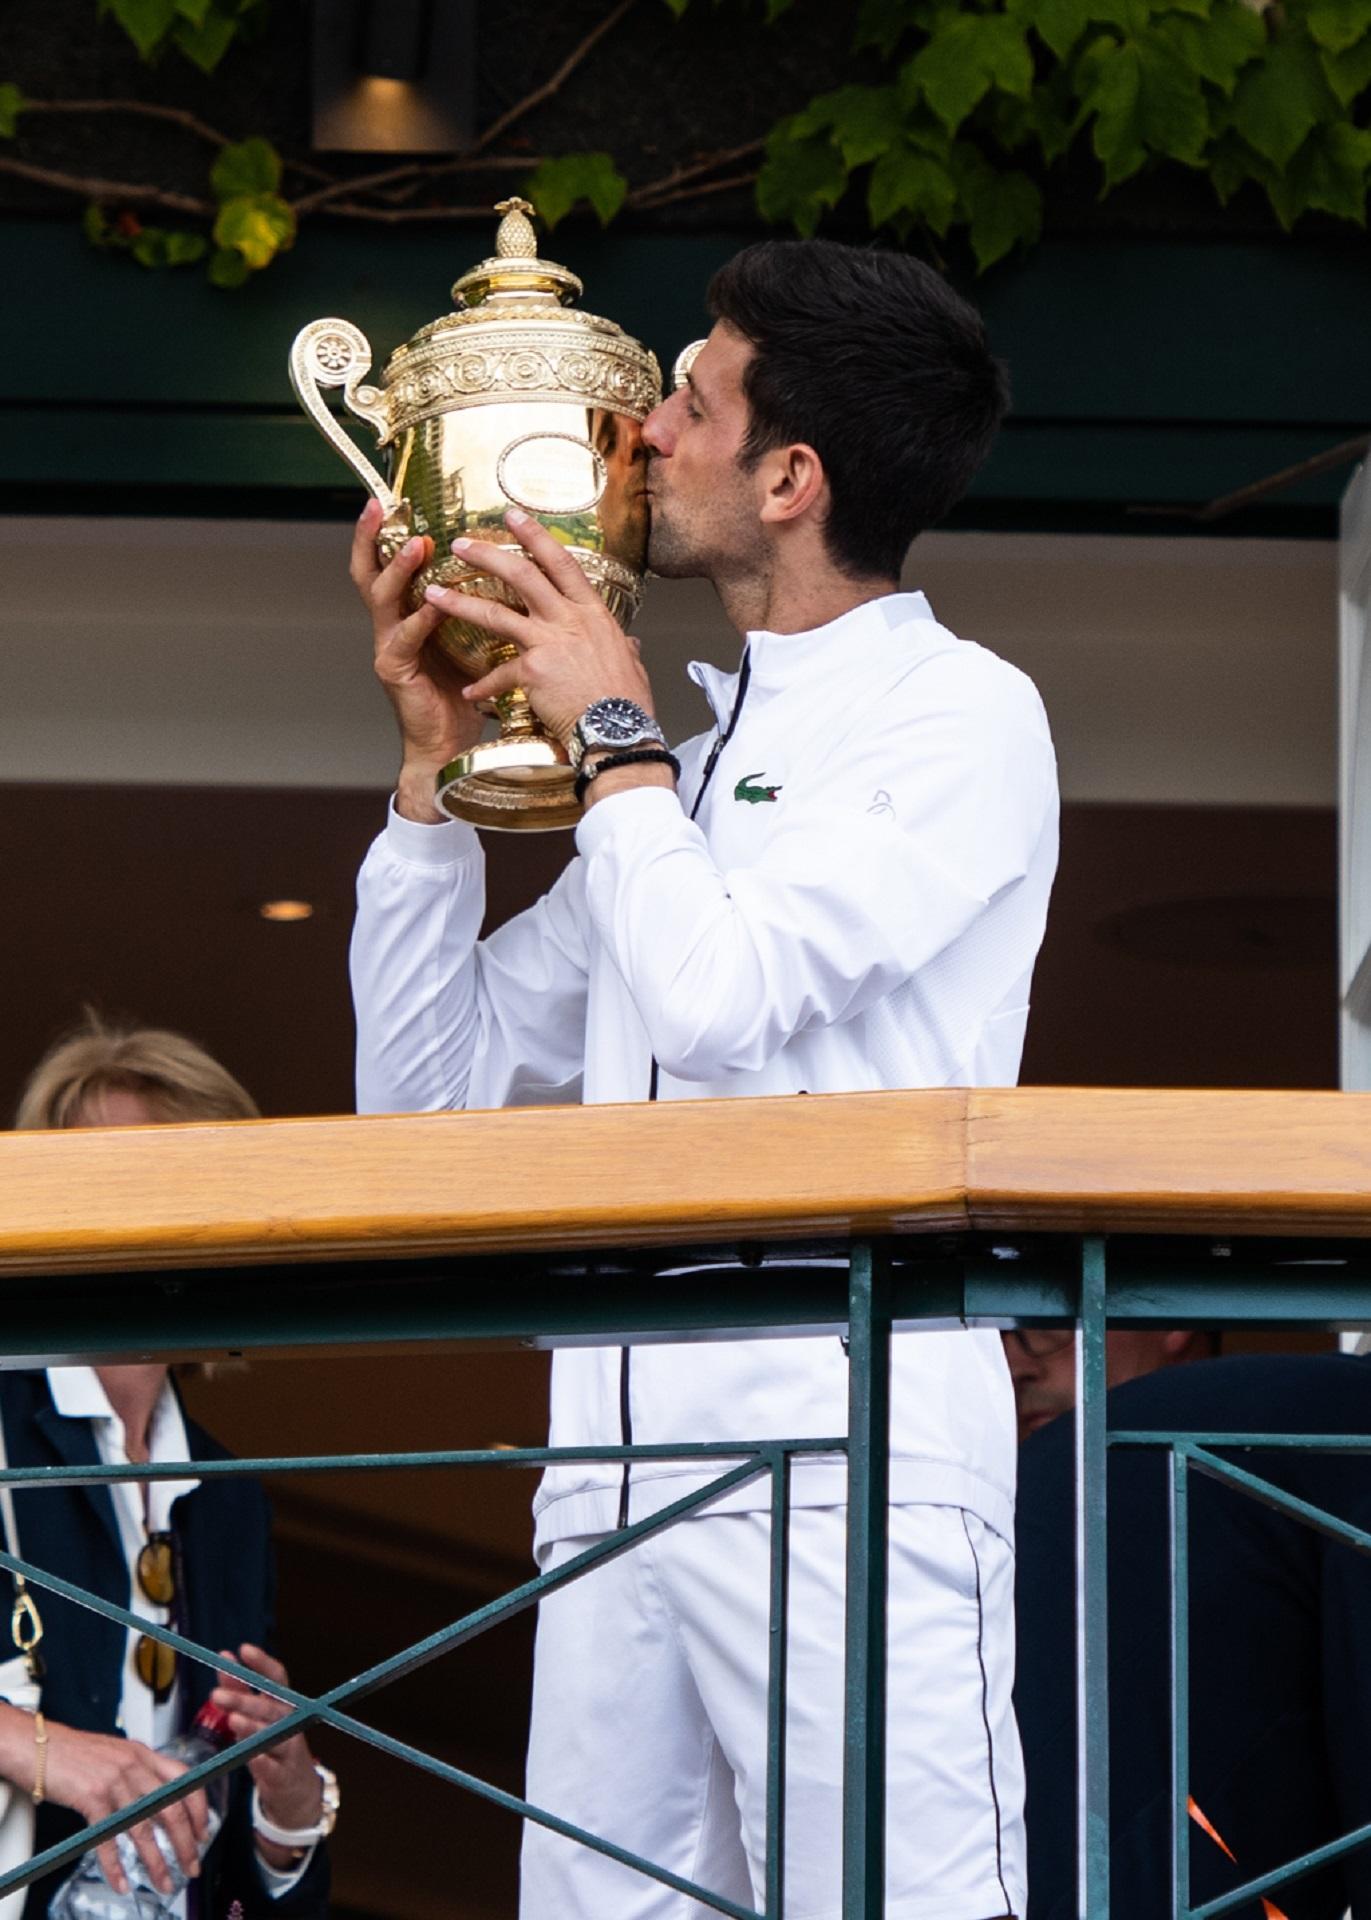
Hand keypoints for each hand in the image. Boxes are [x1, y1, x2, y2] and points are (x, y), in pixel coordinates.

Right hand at [37, 1718, 208, 1895]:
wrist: (39, 1746)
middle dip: (185, 1844)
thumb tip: (157, 1800)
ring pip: (144, 1829)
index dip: (198, 1809)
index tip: (203, 1833)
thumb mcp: (117, 1754)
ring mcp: (114, 1782)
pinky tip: (122, 1882)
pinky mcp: (91, 1798)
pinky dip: (115, 1866)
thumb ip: (139, 1772)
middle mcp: (134, 1766)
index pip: (185, 1779)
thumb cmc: (75, 1752)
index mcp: (144, 1755)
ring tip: (164, 1882)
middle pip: (171, 1809)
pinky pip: (108, 1839)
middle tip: (191, 1867)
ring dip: (157, 1862)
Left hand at [211, 1644, 322, 1866]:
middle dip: (244, 1699)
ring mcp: (289, 1749)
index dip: (262, 1663)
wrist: (297, 1793)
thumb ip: (240, 1690)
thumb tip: (224, 1658)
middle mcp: (290, 1722)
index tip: (243, 1649)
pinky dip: (262, 1761)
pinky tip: (252, 1756)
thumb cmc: (274, 1748)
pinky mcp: (283, 1777)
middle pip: (269, 1706)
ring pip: (272, 1734)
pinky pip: (272, 1768)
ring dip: (253, 1727)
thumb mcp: (259, 1718)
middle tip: (215, 1695)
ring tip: (233, 1720)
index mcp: (284, 1704)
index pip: (277, 1678)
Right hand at [349, 499, 483, 823]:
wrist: (452, 746)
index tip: (389, 499)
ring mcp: (388, 647)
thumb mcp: (470, 643)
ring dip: (399, 571)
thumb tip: (510, 573)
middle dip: (370, 538)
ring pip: (383, 600)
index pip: (388, 565)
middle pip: (368, 572)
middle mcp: (390, 626)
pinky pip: (404, 639)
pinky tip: (432, 605)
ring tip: (415, 548)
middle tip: (378, 507)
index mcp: (407, 615)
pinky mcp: (395, 671)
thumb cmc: (466, 694)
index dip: (384, 534)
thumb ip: (475, 610)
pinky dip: (419, 620)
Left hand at [422, 510, 656, 745]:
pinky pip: (499, 673)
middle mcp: (570, 620)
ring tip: (434, 594)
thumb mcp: (630, 664)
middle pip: (523, 575)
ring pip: (497, 612)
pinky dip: (484, 686)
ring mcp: (550, 642)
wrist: (619, 730)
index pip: (561, 563)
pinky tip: (471, 693)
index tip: (514, 517)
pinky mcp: (534, 670)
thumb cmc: (627, 702)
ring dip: (460, 602)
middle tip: (461, 544)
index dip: (536, 536)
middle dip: (488, 555)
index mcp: (592, 614)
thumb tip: (631, 643)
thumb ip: (624, 648)